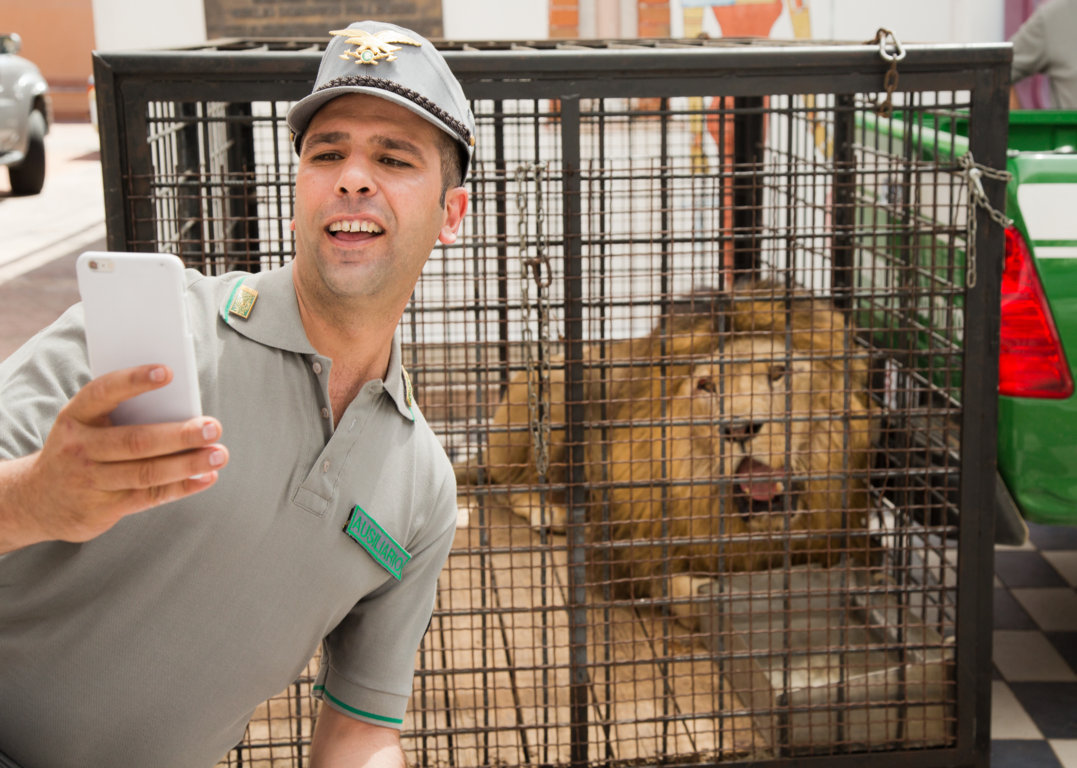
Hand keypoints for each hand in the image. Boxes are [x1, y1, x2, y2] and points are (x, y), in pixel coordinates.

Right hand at [0, 364, 228, 552]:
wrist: (37, 500)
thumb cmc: (82, 449)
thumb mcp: (88, 426)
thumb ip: (124, 416)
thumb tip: (184, 411)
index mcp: (75, 416)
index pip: (103, 392)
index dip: (134, 380)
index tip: (168, 371)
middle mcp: (79, 448)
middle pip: (136, 440)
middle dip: (179, 434)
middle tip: (213, 427)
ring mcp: (89, 481)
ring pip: (146, 472)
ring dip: (188, 464)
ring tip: (219, 454)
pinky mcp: (102, 509)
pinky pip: (149, 496)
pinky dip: (182, 486)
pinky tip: (206, 477)